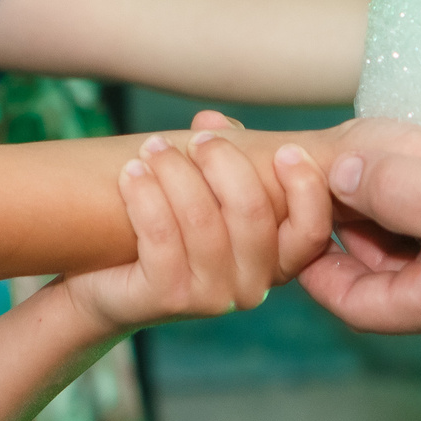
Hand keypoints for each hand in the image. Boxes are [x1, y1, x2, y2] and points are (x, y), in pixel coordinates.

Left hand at [77, 132, 330, 332]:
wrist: (110, 285)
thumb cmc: (169, 230)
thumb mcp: (207, 193)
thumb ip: (223, 157)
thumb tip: (213, 121)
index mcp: (276, 259)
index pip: (311, 231)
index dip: (306, 189)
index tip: (285, 150)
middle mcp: (252, 285)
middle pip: (253, 215)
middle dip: (225, 162)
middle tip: (199, 139)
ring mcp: (211, 297)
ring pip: (202, 221)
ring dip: (175, 172)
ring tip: (152, 147)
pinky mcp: (168, 299)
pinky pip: (160, 237)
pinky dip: (146, 196)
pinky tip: (131, 172)